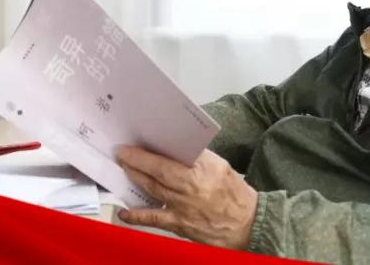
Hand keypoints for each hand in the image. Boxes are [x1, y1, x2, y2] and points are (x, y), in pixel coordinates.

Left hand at [116, 146, 257, 248]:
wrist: (247, 223)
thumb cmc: (234, 194)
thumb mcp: (221, 167)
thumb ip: (199, 158)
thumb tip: (175, 149)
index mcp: (205, 169)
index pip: (171, 157)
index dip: (148, 152)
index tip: (134, 145)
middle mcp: (193, 187)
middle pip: (158, 171)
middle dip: (136, 161)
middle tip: (121, 153)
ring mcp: (184, 207)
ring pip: (153, 189)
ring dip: (136, 178)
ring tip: (125, 169)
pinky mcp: (180, 224)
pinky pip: (154, 218)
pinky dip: (137, 215)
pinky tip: (125, 211)